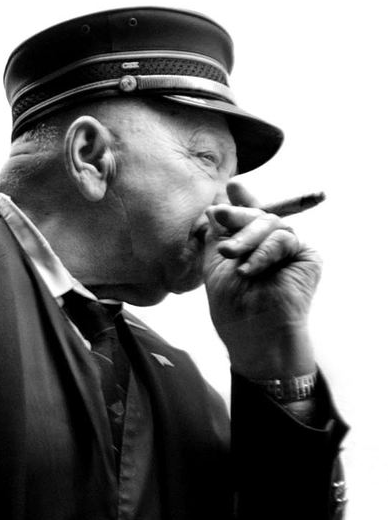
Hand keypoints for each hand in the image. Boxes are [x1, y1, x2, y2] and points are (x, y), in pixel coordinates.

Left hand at [203, 182, 320, 378]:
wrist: (253, 334)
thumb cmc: (232, 307)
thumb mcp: (215, 267)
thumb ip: (218, 237)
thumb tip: (213, 207)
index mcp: (251, 246)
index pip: (247, 218)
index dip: (242, 200)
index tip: (232, 185)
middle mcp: (272, 245)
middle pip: (258, 216)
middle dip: (236, 214)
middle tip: (217, 212)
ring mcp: (290, 250)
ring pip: (270, 223)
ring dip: (246, 237)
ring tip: (228, 254)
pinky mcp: (307, 257)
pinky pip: (284, 239)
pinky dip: (263, 251)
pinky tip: (248, 269)